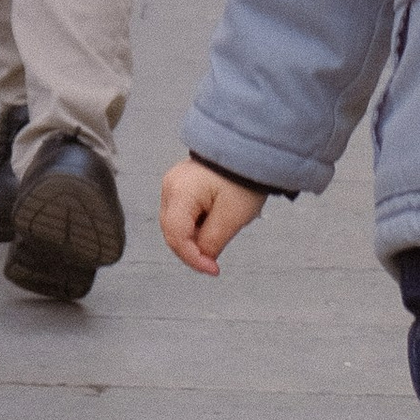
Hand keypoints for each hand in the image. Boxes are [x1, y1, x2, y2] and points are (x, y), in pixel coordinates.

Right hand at [161, 156, 268, 276]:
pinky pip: (183, 214)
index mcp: (180, 192)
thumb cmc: (242, 177)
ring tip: (219, 234)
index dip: (193, 258)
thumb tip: (203, 257)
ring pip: (176, 225)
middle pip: (172, 232)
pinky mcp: (181, 185)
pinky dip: (196, 225)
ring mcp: (174, 184)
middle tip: (214, 261)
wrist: (249, 150)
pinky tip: (213, 222)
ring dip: (195, 237)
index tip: (212, 269)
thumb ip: (212, 241)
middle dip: (193, 250)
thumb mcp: (232, 216)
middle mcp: (170, 187)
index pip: (176, 236)